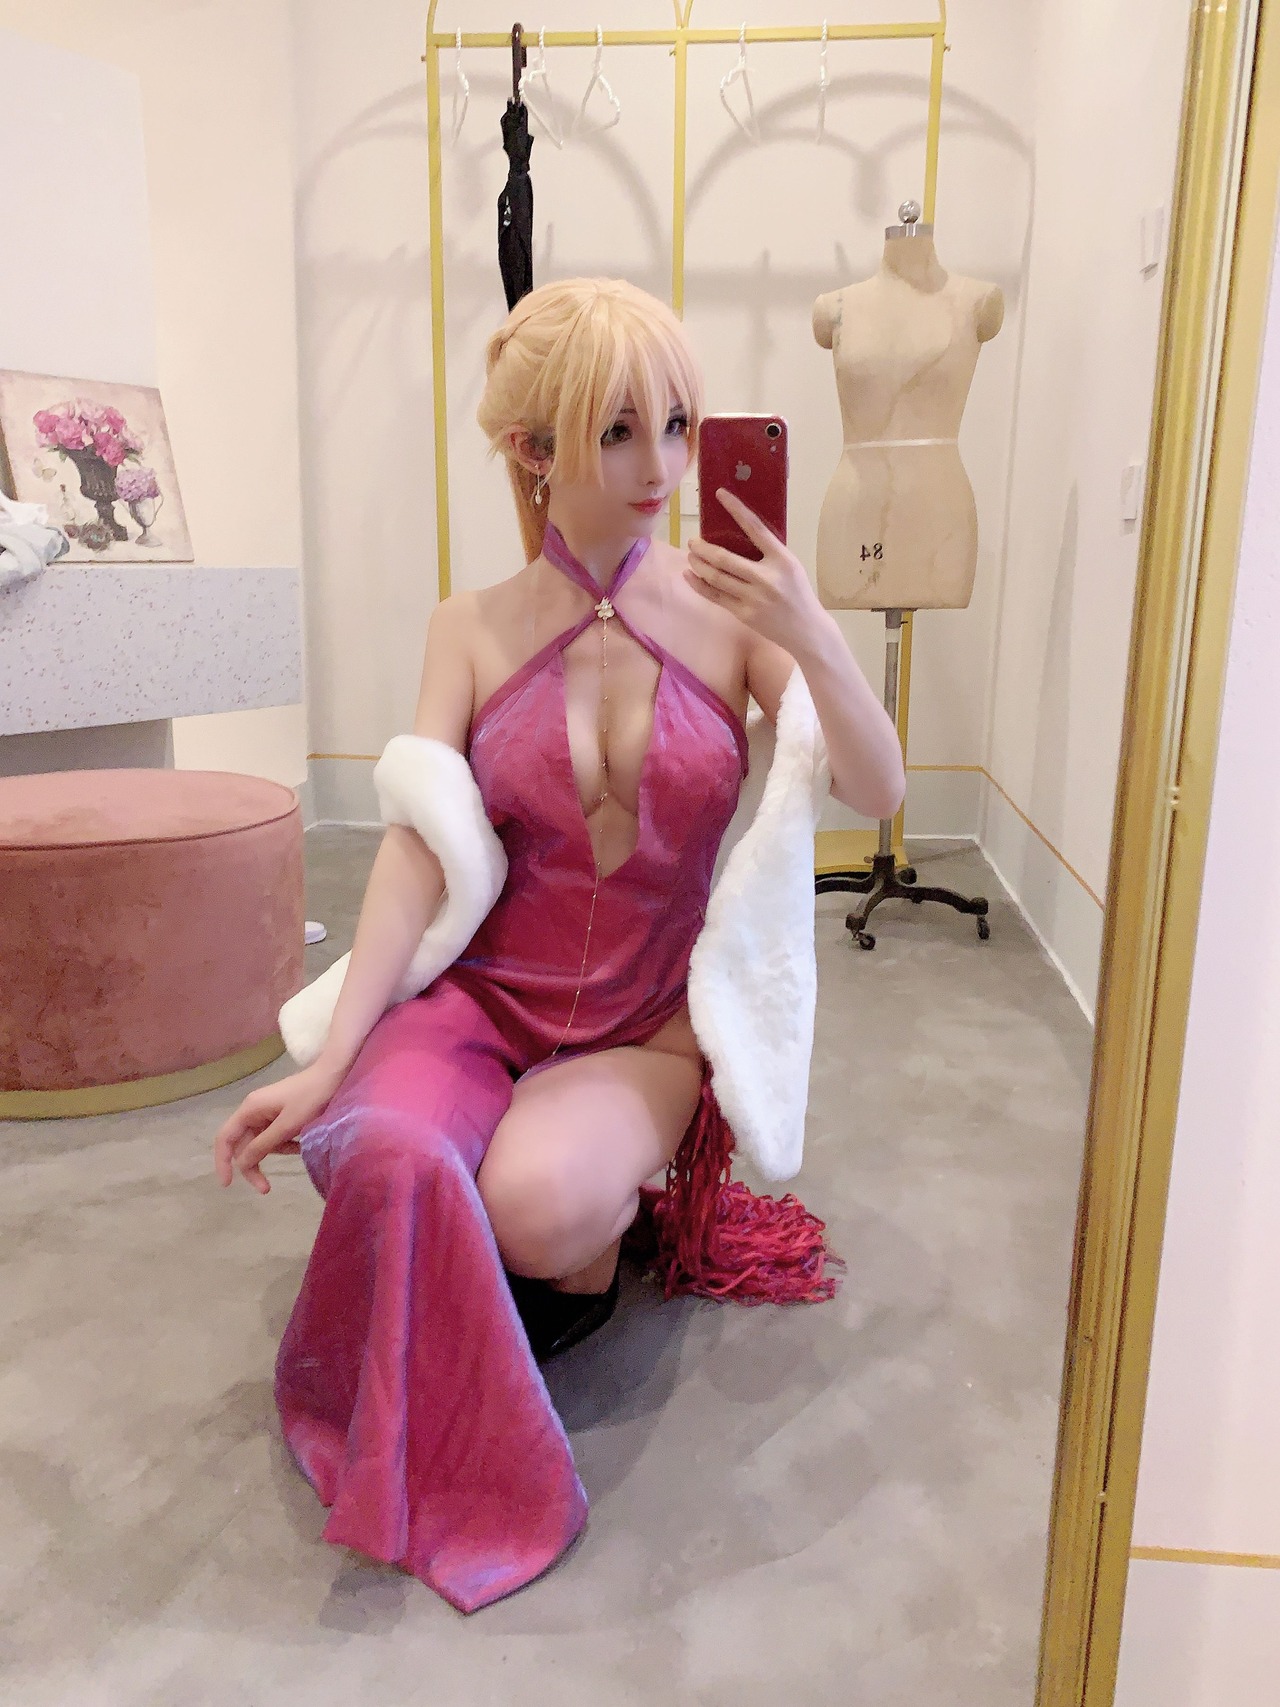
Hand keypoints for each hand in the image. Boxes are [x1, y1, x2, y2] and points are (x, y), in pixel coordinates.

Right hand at [212, 1059, 346, 1194]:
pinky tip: (301, 1144)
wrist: (335, 1075)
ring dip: (275, 1152)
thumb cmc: (311, 1099)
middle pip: (244, 1145)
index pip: (225, 1138)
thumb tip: (241, 1164)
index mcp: (250, 1109)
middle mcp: (254, 1110)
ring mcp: (267, 1112)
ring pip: (261, 1142)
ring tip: (298, 1149)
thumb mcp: (287, 1126)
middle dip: (253, 1166)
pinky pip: (275, 1136)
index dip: (223, 1162)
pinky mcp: (281, 1114)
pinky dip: (285, 1144)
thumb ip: (263, 1145)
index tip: (228, 1185)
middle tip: (266, 1189)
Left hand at [685, 487, 826, 654]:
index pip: (755, 528)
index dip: (736, 509)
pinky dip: (699, 585)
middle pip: (725, 558)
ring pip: (716, 577)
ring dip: (698, 564)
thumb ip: (769, 552)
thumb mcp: (791, 566)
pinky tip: (689, 575)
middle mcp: (766, 577)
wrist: (807, 630)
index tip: (720, 494)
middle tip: (693, 540)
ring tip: (691, 555)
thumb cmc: (798, 593)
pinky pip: (715, 596)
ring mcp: (753, 597)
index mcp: (782, 559)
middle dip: (703, 548)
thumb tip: (739, 535)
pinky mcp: (744, 614)